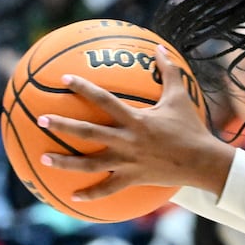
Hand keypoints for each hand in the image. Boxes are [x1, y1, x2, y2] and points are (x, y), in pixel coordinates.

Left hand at [38, 45, 232, 200]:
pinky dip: (90, 194)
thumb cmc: (191, 128)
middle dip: (62, 125)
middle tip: (41, 120)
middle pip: (88, 133)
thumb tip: (159, 47)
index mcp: (136, 119)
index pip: (104, 100)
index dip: (84, 88)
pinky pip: (108, 189)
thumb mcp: (180, 97)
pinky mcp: (132, 179)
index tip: (64, 79)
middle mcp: (127, 141)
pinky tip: (72, 197)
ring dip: (65, 162)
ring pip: (90, 164)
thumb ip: (168, 71)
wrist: (202, 162)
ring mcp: (128, 162)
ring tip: (43, 158)